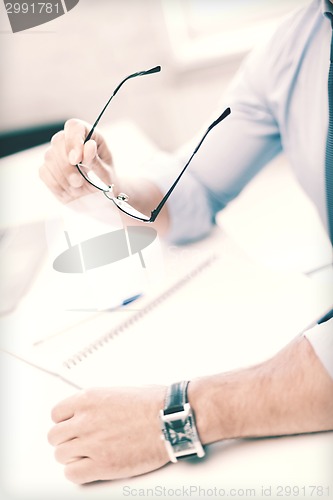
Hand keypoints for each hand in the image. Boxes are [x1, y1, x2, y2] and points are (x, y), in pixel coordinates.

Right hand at [39, 119, 115, 203]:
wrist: (99, 195)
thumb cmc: (105, 180)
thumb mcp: (106, 173)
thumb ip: (97, 161)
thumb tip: (88, 145)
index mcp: (89, 136)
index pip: (74, 127)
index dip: (73, 141)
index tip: (77, 160)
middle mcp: (70, 141)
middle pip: (58, 141)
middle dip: (67, 164)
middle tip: (79, 182)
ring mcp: (57, 154)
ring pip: (49, 157)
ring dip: (63, 176)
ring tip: (78, 188)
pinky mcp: (48, 168)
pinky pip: (44, 172)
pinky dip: (56, 184)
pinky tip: (69, 191)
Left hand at [47, 386, 168, 483]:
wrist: (171, 420)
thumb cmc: (155, 404)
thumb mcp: (120, 391)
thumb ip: (100, 402)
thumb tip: (94, 410)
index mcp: (89, 399)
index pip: (56, 413)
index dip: (64, 421)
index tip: (71, 426)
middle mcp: (86, 420)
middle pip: (55, 436)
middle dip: (66, 439)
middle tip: (79, 442)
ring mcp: (92, 443)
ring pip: (61, 455)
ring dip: (72, 456)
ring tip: (88, 455)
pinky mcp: (102, 465)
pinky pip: (72, 474)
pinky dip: (78, 472)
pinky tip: (90, 467)